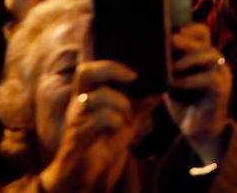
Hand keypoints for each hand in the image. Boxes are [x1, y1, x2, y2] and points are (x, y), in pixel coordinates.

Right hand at [39, 60, 138, 192]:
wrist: (87, 173)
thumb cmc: (104, 142)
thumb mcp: (126, 120)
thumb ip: (139, 105)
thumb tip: (159, 91)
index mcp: (87, 96)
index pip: (88, 69)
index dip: (110, 64)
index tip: (134, 74)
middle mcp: (78, 104)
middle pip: (85, 73)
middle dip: (111, 70)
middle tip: (132, 78)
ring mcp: (77, 119)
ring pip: (96, 97)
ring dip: (120, 102)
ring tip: (127, 116)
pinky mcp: (78, 137)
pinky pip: (97, 120)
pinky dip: (115, 121)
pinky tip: (120, 129)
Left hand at [165, 24, 231, 163]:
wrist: (199, 130)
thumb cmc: (184, 103)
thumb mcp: (173, 79)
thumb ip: (168, 65)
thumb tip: (145, 54)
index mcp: (204, 55)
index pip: (201, 32)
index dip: (188, 28)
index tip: (170, 32)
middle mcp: (215, 60)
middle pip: (203, 41)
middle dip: (185, 40)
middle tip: (169, 41)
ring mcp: (222, 73)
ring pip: (208, 55)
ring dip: (188, 59)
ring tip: (171, 67)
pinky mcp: (222, 89)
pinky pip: (209, 79)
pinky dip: (190, 80)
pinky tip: (175, 85)